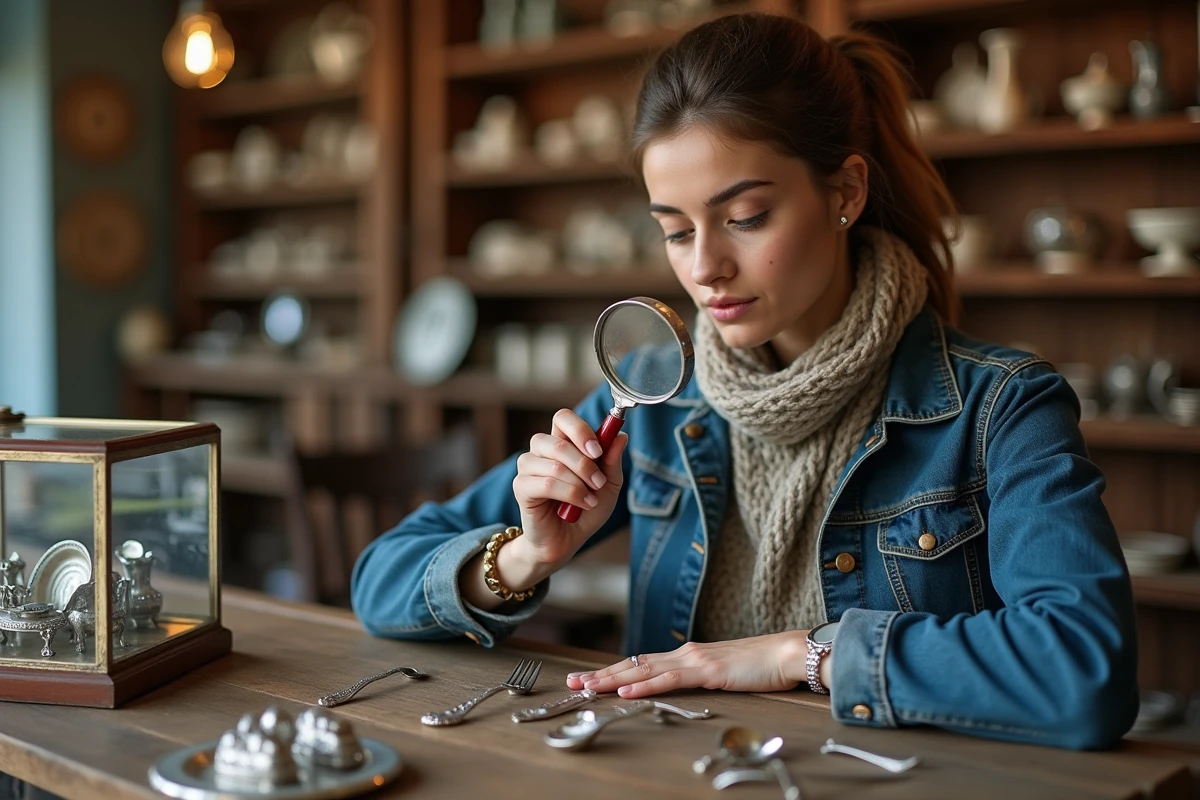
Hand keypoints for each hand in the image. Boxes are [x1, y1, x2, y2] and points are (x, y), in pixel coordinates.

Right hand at [511, 409, 628, 568]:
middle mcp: (541, 451)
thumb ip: (612, 461)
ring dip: (578, 482)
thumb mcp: (608, 485)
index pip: (563, 418)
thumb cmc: (585, 509)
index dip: (580, 429)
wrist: (567, 540)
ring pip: (553, 463)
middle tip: (598, 481)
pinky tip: (580, 504)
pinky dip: (569, 494)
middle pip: (556, 440)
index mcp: (562, 442)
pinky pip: (546, 484)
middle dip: (584, 462)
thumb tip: (621, 436)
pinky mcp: (521, 487)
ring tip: (590, 499)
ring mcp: (528, 467)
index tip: (598, 450)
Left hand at [565, 631, 811, 698]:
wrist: (786, 653)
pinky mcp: (707, 669)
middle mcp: (684, 653)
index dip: (614, 671)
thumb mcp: (723, 673)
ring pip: (644, 670)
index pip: (642, 664)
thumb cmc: (760, 666)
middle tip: (573, 681)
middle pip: (634, 664)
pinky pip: (669, 679)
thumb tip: (682, 687)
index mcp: (687, 655)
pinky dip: (645, 685)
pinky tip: (626, 691)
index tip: (590, 679)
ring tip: (588, 686)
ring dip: (613, 679)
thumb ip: (701, 677)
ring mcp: (694, 659)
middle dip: (602, 674)